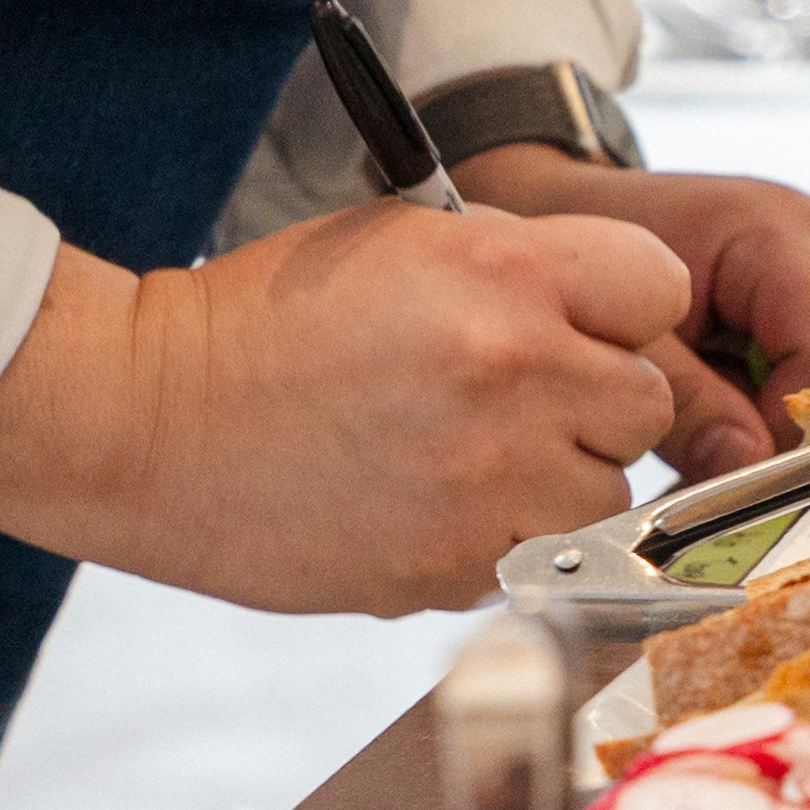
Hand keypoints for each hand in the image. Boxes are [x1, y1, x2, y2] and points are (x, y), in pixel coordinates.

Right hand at [0, 206, 697, 615]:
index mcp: (503, 274)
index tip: (587, 320)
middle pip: (646, 403)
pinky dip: (504, 539)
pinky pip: (541, 558)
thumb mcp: (398, 241)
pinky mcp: (455, 568)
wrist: (150, 420)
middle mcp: (513, 376)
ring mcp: (489, 483)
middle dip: (594, 399)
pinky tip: (428, 502)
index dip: (625, 306)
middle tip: (518, 394)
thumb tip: (603, 309)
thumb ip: (517, 264)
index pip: (659, 287)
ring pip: (607, 495)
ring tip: (468, 453)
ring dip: (559, 479)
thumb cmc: (263, 321)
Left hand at [460, 149, 809, 475]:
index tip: (746, 469)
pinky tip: (744, 410)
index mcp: (779, 230)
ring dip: (808, 417)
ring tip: (734, 432)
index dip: (798, 417)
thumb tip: (747, 466)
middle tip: (740, 467)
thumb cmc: (595, 264)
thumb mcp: (628, 337)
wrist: (578, 218)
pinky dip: (798, 401)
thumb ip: (685, 403)